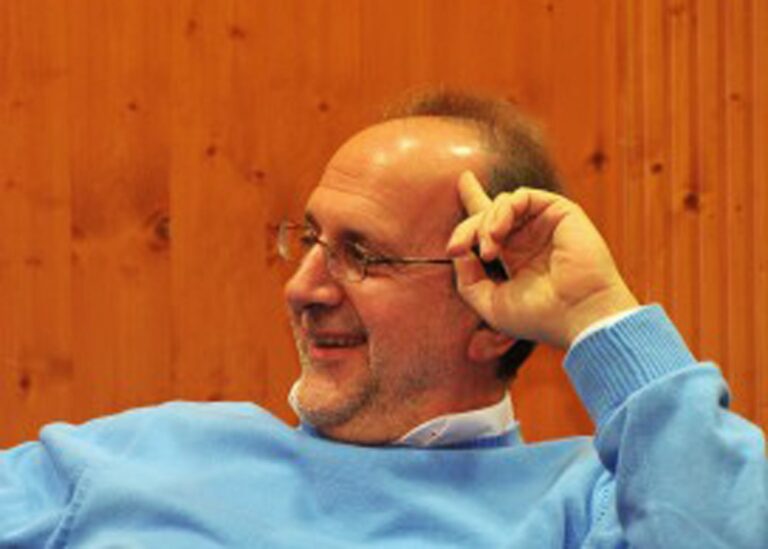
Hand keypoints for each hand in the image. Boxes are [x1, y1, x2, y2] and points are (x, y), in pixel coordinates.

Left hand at [446, 171, 638, 348]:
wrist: (578, 314)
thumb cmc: (539, 316)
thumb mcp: (490, 304)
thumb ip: (467, 279)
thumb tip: (458, 251)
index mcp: (515, 258)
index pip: (490, 224)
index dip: (474, 200)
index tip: (463, 180)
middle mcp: (528, 238)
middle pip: (489, 212)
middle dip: (466, 228)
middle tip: (456, 248)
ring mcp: (544, 224)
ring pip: (501, 204)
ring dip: (485, 223)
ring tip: (488, 250)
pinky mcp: (559, 212)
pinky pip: (522, 196)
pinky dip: (504, 209)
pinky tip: (497, 232)